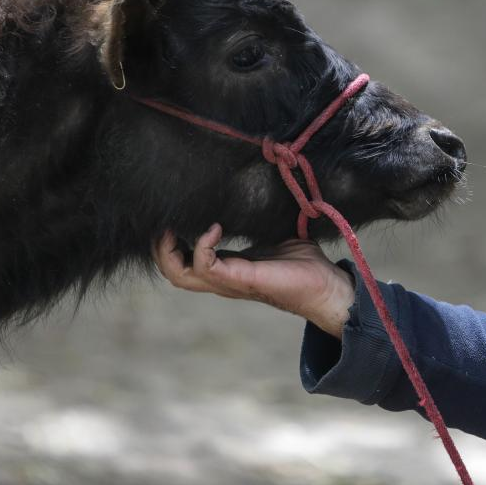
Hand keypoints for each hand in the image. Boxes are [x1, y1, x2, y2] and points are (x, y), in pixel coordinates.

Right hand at [153, 224, 354, 338]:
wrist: (326, 286)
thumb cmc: (303, 266)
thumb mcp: (274, 239)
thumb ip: (257, 226)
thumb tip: (256, 198)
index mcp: (227, 268)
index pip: (184, 263)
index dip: (171, 243)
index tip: (176, 216)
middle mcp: (222, 279)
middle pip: (172, 273)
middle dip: (160, 248)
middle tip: (165, 223)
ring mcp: (229, 282)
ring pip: (179, 276)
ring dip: (170, 250)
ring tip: (174, 227)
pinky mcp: (241, 279)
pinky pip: (206, 266)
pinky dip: (203, 245)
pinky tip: (214, 227)